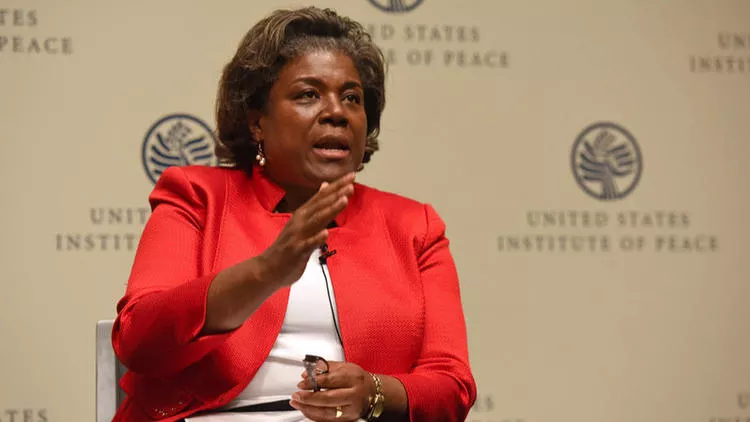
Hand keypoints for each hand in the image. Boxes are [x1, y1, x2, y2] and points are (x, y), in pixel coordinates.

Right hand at [257, 173, 354, 287]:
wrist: (268, 268)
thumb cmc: (288, 245)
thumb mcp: (302, 221)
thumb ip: (315, 205)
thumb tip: (326, 186)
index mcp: (303, 214)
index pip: (322, 196)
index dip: (337, 186)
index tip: (351, 175)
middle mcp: (300, 221)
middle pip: (321, 205)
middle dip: (336, 194)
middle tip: (351, 183)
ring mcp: (298, 235)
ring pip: (316, 220)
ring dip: (330, 209)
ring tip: (344, 200)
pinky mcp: (296, 250)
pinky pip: (308, 244)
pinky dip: (317, 238)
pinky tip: (326, 232)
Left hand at [291, 361, 373, 421]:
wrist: (373, 393)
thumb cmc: (358, 379)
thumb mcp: (344, 367)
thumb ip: (325, 367)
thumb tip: (308, 373)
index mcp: (353, 378)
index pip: (330, 380)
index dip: (313, 382)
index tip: (302, 382)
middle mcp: (354, 395)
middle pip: (328, 398)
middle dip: (309, 398)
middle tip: (296, 395)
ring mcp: (351, 409)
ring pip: (326, 412)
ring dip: (308, 408)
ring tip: (297, 403)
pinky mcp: (348, 419)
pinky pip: (328, 420)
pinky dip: (314, 416)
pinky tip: (306, 410)